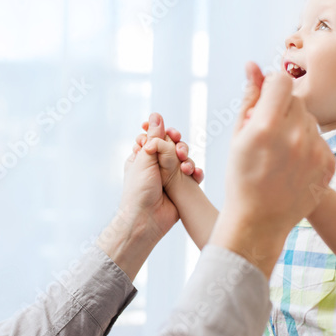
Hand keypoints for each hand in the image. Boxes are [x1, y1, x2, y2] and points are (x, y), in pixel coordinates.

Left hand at [99, 114, 184, 279]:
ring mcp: (170, 176)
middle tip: (179, 150)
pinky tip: (194, 175)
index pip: (155, 137)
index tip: (168, 132)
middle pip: (173, 145)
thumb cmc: (139, 191)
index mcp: (142, 156)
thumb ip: (153, 137)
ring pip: (185, 158)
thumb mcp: (144, 159)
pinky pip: (194, 174)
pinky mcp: (182, 187)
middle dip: (178, 146)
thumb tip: (156, 115)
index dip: (163, 133)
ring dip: (188, 159)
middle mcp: (156, 165)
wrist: (147, 220)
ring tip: (185, 167)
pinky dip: (196, 173)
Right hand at [211, 62, 335, 277]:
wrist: (260, 220)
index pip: (282, 80)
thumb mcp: (238, 136)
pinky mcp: (329, 163)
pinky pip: (321, 140)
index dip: (272, 86)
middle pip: (296, 100)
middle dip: (283, 109)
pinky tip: (293, 165)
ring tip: (280, 152)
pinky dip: (308, 146)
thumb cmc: (242, 177)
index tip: (266, 100)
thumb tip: (253, 65)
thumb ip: (250, 97)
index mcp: (266, 126)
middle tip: (268, 133)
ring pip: (310, 120)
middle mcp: (294, 135)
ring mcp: (315, 151)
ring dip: (297, 127)